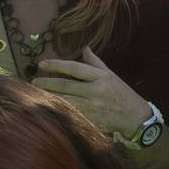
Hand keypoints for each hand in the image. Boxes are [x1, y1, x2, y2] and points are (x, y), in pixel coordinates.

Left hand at [32, 46, 147, 136]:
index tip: (42, 64)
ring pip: (65, 101)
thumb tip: (84, 48)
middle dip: (47, 83)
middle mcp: (96, 91)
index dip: (57, 65)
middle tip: (34, 81)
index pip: (75, 68)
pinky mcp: (89, 120)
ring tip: (36, 94)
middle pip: (66, 86)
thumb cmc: (121, 93)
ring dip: (49, 97)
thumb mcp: (110, 75)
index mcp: (101, 77)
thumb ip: (95, 62)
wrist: (134, 116)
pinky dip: (57, 110)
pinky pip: (69, 114)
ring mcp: (92, 107)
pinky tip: (47, 107)